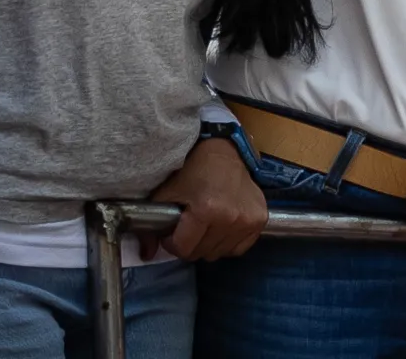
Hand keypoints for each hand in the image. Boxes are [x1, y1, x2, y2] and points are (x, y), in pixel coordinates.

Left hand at [141, 136, 266, 260]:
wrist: (225, 151)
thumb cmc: (192, 169)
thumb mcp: (165, 194)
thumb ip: (151, 227)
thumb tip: (145, 255)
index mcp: (207, 210)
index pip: (184, 249)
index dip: (173, 242)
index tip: (173, 230)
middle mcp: (231, 218)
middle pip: (202, 253)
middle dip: (190, 244)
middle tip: (189, 226)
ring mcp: (249, 220)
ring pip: (220, 253)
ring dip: (209, 244)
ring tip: (206, 224)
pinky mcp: (260, 220)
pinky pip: (239, 248)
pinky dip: (228, 243)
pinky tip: (223, 227)